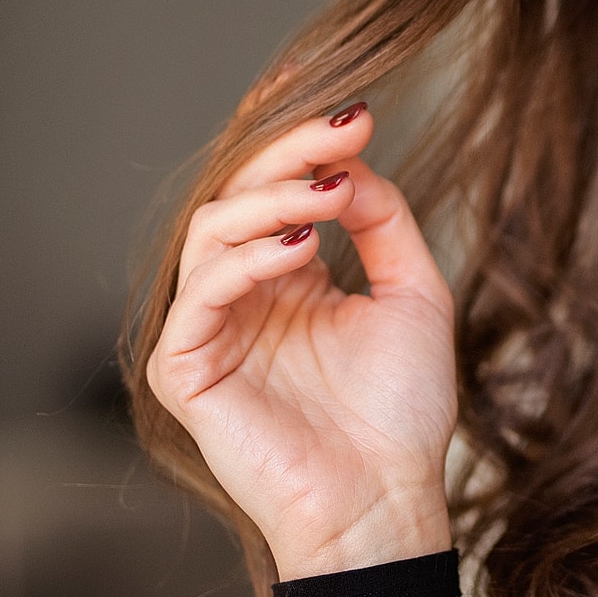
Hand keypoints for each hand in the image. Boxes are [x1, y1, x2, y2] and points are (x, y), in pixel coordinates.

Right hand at [146, 102, 457, 578]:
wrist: (388, 497)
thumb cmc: (402, 411)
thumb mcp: (413, 293)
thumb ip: (383, 220)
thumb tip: (352, 161)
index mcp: (287, 275)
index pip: (273, 187)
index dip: (293, 135)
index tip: (345, 99)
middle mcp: (242, 294)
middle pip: (240, 194)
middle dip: (291, 151)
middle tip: (346, 127)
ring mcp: (208, 328)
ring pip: (211, 231)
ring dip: (271, 199)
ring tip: (330, 190)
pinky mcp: (184, 369)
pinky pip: (200, 295)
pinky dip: (247, 260)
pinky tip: (300, 248)